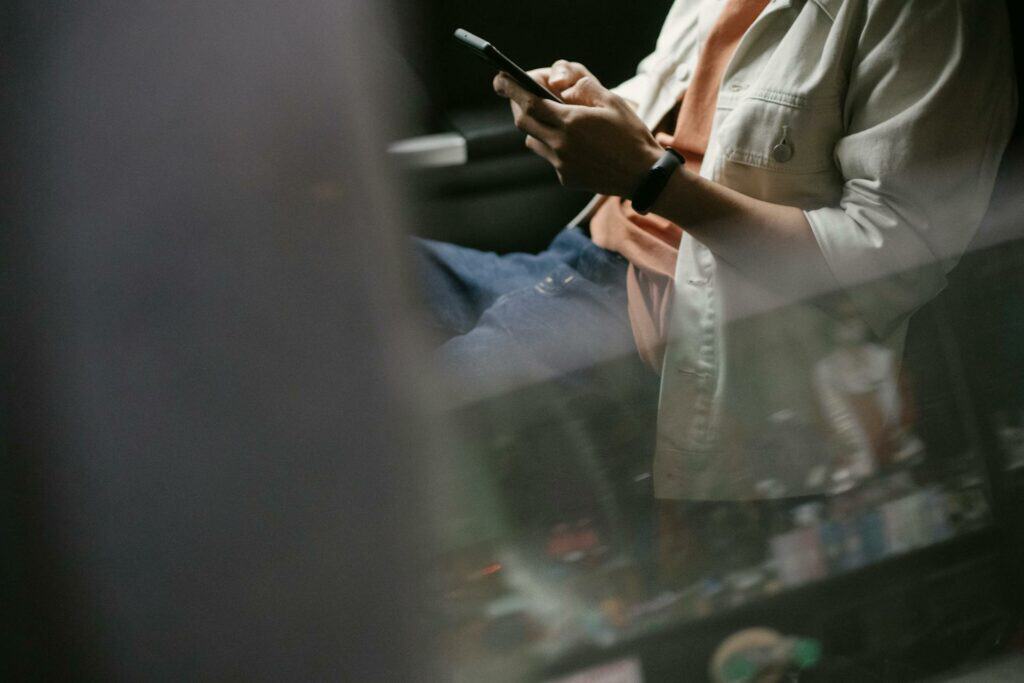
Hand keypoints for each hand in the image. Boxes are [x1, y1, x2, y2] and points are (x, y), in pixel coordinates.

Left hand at [493, 62, 661, 196]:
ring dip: (536, 127)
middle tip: (519, 95)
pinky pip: (550, 158)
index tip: (500, 79)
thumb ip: (584, 88)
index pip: (529, 102)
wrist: (643, 176)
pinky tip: (574, 145)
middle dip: (517, 105)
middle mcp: (561, 144)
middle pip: (523, 121)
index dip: (511, 89)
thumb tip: (560, 84)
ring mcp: (561, 164)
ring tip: (553, 119)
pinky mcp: (566, 178)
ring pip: (533, 141)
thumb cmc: (631, 135)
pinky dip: (554, 147)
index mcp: (571, 122)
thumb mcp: (612, 102)